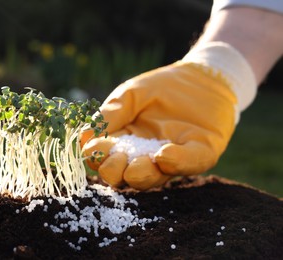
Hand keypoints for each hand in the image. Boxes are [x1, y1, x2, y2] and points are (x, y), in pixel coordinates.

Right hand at [82, 46, 255, 189]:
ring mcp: (173, 158)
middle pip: (125, 177)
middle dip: (116, 173)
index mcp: (125, 143)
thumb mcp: (129, 95)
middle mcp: (146, 156)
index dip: (96, 158)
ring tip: (136, 165)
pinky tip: (162, 154)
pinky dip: (177, 162)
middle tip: (115, 161)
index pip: (105, 159)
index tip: (93, 149)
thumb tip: (84, 136)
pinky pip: (191, 163)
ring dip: (142, 175)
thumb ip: (110, 114)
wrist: (199, 75)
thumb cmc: (159, 86)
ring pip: (154, 179)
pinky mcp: (201, 153)